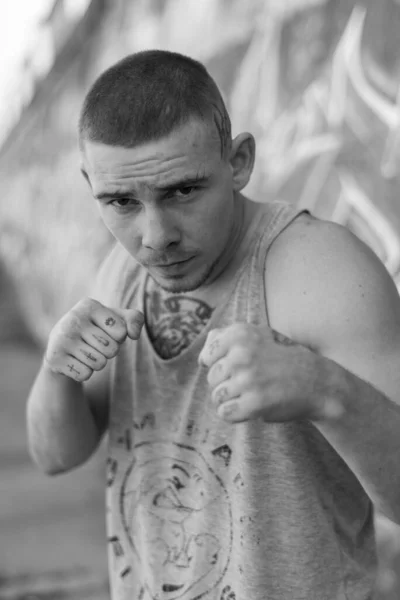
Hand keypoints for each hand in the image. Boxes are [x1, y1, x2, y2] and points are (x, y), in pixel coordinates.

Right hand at [44, 297, 143, 381]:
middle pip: (112, 349)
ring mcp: (62, 338)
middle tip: (94, 344)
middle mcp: (73, 318)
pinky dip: (85, 372)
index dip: (119, 337)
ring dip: (97, 362)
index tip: (105, 331)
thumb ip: (134, 319)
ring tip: (85, 352)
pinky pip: (85, 374)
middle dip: (109, 351)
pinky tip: (75, 361)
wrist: (61, 346)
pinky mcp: (54, 358)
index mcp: (89, 305)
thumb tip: (134, 334)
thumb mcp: (117, 319)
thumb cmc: (96, 330)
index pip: (122, 331)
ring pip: (99, 363)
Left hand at [199, 323, 330, 422]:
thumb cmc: (283, 359)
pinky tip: (251, 408)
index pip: (206, 356)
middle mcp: (242, 354)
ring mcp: (248, 379)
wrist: (316, 382)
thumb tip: (202, 355)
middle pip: (211, 378)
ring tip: (251, 395)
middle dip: (226, 385)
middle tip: (250, 383)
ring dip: (231, 401)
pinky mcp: (255, 403)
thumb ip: (227, 337)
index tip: (237, 368)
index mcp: (240, 334)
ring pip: (216, 397)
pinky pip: (225, 413)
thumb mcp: (259, 335)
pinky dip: (236, 415)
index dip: (219, 366)